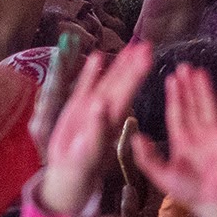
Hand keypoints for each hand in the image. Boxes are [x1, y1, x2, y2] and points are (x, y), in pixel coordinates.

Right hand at [35, 41, 149, 215]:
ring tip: (130, 46)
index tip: (147, 57)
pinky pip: (85, 85)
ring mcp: (92, 105)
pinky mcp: (77, 106)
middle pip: (122, 82)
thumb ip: (96, 127)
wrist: (69, 170)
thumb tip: (101, 103)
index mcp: (114, 118)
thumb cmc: (83, 165)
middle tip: (147, 45)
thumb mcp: (90, 150)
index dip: (137, 73)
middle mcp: (106, 108)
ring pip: (108, 80)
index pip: (128, 91)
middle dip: (134, 63)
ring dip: (118, 63)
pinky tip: (96, 56)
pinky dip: (91, 71)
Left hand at [126, 64, 216, 212]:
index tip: (170, 78)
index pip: (176, 112)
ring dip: (204, 89)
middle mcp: (197, 133)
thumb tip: (135, 138)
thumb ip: (147, 158)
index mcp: (180, 139)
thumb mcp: (161, 175)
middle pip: (191, 104)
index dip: (173, 96)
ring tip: (199, 71)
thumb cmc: (187, 190)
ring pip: (207, 106)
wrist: (212, 202)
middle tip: (183, 67)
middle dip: (187, 87)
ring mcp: (213, 134)